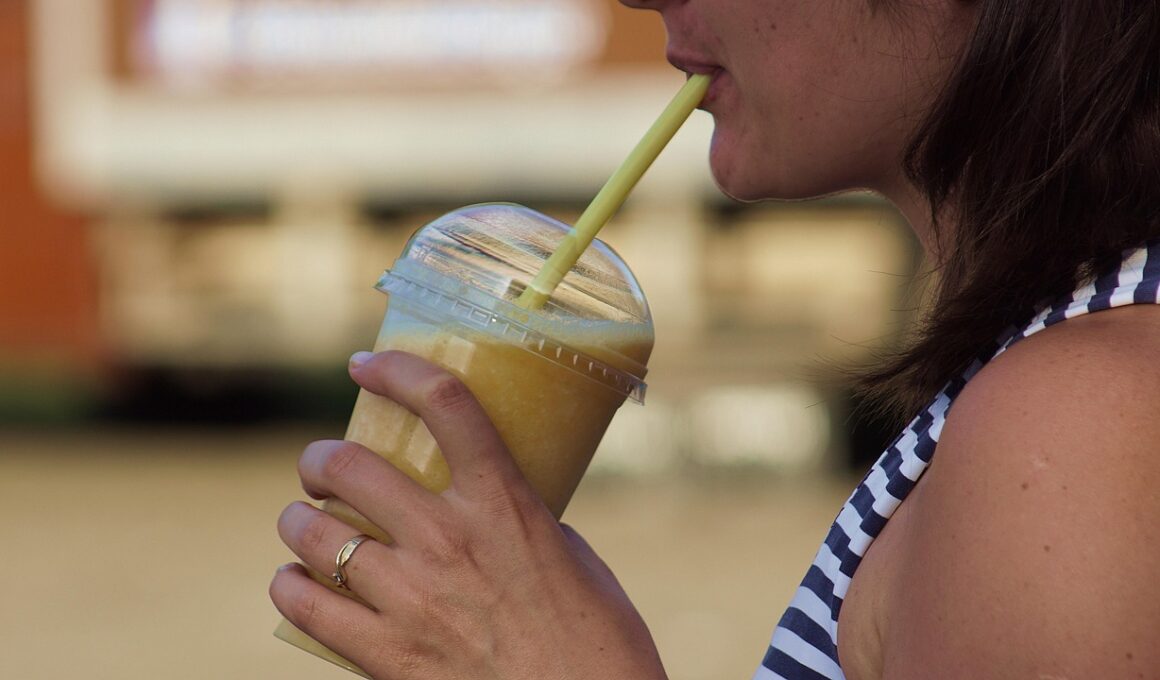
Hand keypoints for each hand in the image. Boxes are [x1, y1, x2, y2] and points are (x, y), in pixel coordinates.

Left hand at [270, 350, 667, 679]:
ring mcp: (411, 597)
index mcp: (504, 503)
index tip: (367, 366)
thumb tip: (485, 507)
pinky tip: (298, 581)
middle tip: (324, 467)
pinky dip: (291, 584)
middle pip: (349, 465)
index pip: (445, 404)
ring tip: (306, 524)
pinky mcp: (385, 654)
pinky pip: (304, 602)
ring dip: (299, 520)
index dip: (397, 369)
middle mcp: (448, 539)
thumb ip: (520, 522)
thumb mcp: (571, 557)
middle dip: (321, 458)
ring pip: (313, 532)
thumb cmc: (598, 641)